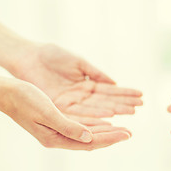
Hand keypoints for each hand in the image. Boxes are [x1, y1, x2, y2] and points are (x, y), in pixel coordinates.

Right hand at [2, 79, 130, 149]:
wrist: (8, 94)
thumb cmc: (25, 100)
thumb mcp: (47, 112)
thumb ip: (68, 126)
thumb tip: (90, 137)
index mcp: (56, 138)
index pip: (89, 141)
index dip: (109, 138)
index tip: (126, 134)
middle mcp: (59, 137)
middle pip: (91, 139)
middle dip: (112, 136)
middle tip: (130, 133)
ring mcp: (59, 130)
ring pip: (88, 133)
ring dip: (106, 131)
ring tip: (122, 129)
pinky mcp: (58, 122)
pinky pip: (82, 126)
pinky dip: (96, 124)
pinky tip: (105, 122)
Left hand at [12, 44, 142, 118]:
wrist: (29, 56)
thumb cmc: (52, 56)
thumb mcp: (79, 63)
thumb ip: (96, 74)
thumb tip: (115, 83)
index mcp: (86, 85)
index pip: (109, 92)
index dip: (124, 94)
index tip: (140, 96)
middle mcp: (81, 97)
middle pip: (106, 102)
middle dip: (124, 103)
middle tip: (140, 106)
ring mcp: (72, 103)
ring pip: (96, 109)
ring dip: (114, 110)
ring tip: (131, 111)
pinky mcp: (60, 107)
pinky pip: (80, 112)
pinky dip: (96, 113)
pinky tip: (110, 114)